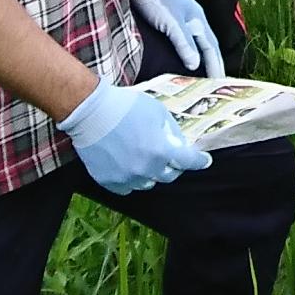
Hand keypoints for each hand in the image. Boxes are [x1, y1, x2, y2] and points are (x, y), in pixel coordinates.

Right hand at [61, 83, 209, 193]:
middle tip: (171, 156)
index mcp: (161, 151)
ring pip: (147, 183)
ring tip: (145, 158)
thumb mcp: (157, 111)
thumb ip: (171, 130)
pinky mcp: (108, 181)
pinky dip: (131, 179)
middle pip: (168, 176)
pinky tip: (128, 166)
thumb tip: (178, 143)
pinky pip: (127, 187)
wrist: (91, 112)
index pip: (188, 162)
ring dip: (151, 172)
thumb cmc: (124, 106)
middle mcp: (145, 169)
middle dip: (173, 166)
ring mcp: (126, 177)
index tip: (204, 160)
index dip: (199, 161)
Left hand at [132, 0, 225, 78]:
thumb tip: (196, 65)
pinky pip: (190, 36)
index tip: (220, 83)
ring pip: (200, 39)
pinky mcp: (174, 15)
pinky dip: (194, 48)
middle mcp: (195, 18)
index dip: (216, 65)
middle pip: (209, 44)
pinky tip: (188, 53)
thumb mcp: (172, 24)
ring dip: (205, 55)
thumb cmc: (157, 0)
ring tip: (206, 70)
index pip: (211, 48)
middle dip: (215, 62)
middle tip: (218, 80)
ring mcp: (185, 15)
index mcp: (198, 20)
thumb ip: (184, 44)